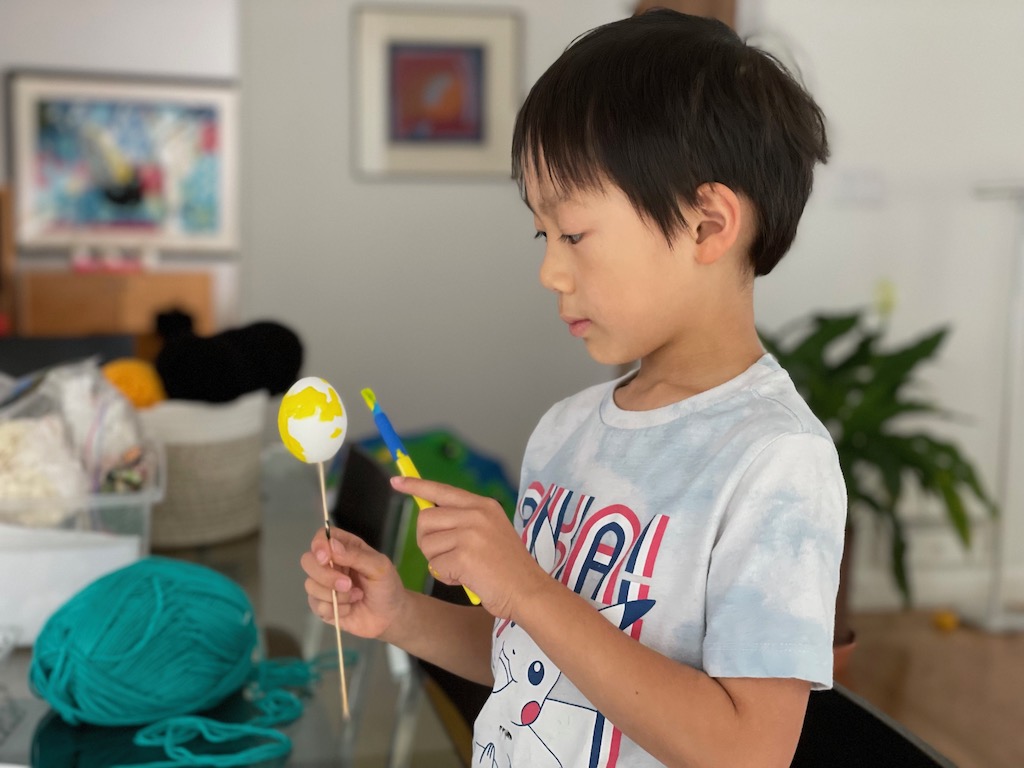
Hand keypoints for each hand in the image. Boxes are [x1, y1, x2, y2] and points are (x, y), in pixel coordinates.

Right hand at [300, 526, 405, 639]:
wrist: (389, 616)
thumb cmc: (386, 586)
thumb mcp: (379, 567)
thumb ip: (356, 555)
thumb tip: (332, 545)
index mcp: (344, 548)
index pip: (322, 537)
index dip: (319, 545)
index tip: (325, 557)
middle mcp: (330, 564)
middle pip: (308, 561)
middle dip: (326, 576)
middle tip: (348, 584)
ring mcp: (323, 585)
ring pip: (310, 585)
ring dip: (336, 595)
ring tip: (357, 596)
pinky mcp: (321, 605)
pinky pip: (317, 606)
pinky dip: (337, 609)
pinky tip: (350, 608)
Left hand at [392, 475, 548, 619]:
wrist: (528, 591)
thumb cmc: (507, 568)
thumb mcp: (490, 531)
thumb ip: (464, 520)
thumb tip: (427, 516)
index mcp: (483, 505)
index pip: (441, 489)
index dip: (415, 485)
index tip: (396, 481)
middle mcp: (477, 514)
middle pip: (425, 518)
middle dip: (426, 540)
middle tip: (445, 556)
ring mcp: (471, 533)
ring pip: (427, 543)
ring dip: (437, 561)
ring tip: (462, 568)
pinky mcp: (464, 556)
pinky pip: (435, 565)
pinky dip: (445, 576)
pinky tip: (466, 578)